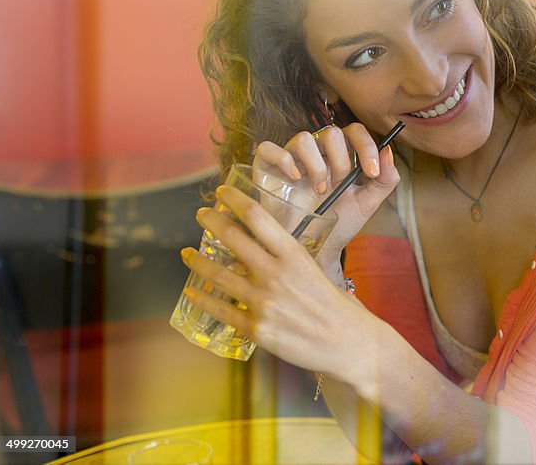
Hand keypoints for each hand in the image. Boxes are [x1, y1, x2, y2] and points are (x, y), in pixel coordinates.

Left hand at [182, 184, 377, 375]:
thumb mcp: (316, 271)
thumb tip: (264, 253)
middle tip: (200, 214)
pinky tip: (192, 291)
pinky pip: (221, 310)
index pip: (257, 217)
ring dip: (198, 261)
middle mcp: (276, 274)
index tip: (222, 193)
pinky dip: (202, 299)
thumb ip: (289, 261)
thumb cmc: (338, 307)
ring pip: (218, 275)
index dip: (234, 200)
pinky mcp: (257, 329)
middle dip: (211, 222)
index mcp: (295, 255)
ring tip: (187, 253)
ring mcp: (263, 302)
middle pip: (233, 239)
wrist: (349, 343)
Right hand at [253, 123, 399, 265]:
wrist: (314, 249)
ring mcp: (291, 158)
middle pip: (331, 132)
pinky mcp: (267, 168)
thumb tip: (389, 151)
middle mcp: (316, 152)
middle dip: (341, 159)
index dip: (366, 146)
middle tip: (341, 183)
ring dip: (317, 164)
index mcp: (341, 155)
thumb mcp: (367, 204)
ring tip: (320, 190)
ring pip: (303, 138)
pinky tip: (295, 179)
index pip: (354, 132)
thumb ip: (385, 180)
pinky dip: (284, 159)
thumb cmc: (337, 224)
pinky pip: (269, 148)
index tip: (372, 172)